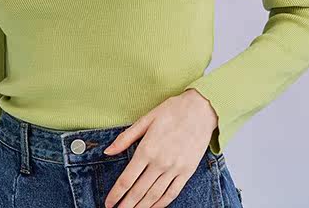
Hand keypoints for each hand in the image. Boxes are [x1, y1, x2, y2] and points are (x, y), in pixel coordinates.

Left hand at [102, 89, 217, 207]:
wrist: (200, 109)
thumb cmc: (172, 111)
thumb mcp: (146, 119)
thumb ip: (126, 138)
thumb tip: (107, 151)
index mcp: (147, 149)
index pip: (127, 179)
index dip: (116, 194)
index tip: (108, 203)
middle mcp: (160, 162)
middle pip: (139, 191)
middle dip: (126, 205)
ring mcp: (175, 169)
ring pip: (154, 195)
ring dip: (141, 207)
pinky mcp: (187, 172)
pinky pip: (172, 193)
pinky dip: (161, 204)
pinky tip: (153, 207)